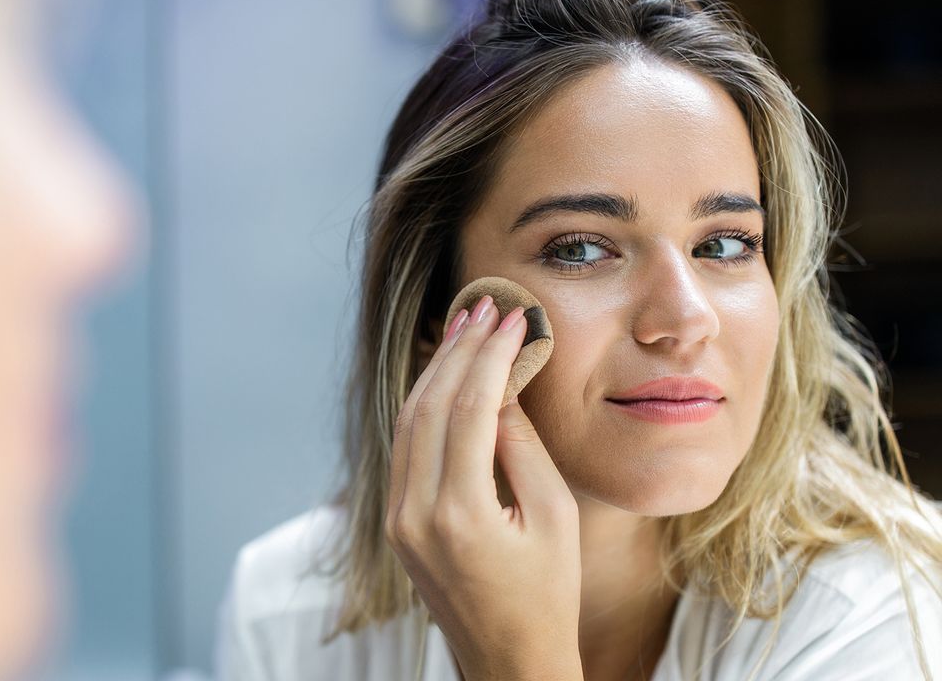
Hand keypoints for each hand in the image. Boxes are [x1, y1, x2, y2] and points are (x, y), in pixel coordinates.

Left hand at [384, 295, 583, 680]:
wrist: (508, 659)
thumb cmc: (547, 593)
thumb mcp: (553, 516)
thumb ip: (522, 446)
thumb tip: (502, 383)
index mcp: (460, 515)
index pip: (468, 409)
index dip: (490, 356)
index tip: (512, 318)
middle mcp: (416, 514)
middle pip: (429, 406)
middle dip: (459, 350)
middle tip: (484, 305)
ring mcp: (398, 520)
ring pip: (408, 421)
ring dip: (436, 370)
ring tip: (465, 326)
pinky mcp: (396, 523)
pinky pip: (404, 448)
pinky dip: (423, 404)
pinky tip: (443, 374)